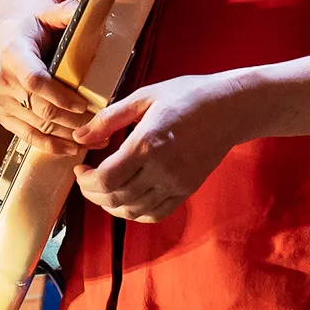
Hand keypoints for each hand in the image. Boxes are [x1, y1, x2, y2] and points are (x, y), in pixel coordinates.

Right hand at [0, 0, 96, 154]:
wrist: (7, 42)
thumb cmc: (35, 30)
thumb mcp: (49, 15)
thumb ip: (67, 14)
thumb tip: (88, 12)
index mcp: (13, 53)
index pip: (35, 80)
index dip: (60, 96)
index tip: (85, 104)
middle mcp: (2, 79)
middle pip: (40, 108)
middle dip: (74, 120)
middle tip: (102, 123)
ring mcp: (1, 101)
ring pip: (39, 126)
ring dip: (70, 135)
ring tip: (98, 138)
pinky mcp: (2, 116)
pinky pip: (30, 137)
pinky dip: (54, 146)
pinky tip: (75, 148)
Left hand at [73, 73, 238, 222]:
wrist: (230, 108)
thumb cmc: (186, 96)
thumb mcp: (144, 97)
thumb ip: (109, 119)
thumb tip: (80, 136)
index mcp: (146, 144)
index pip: (106, 179)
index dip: (86, 181)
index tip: (80, 169)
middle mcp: (161, 169)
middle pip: (115, 198)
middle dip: (93, 194)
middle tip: (86, 180)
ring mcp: (176, 183)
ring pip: (133, 211)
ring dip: (111, 205)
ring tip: (102, 190)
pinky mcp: (187, 190)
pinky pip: (155, 214)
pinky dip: (135, 213)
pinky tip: (126, 200)